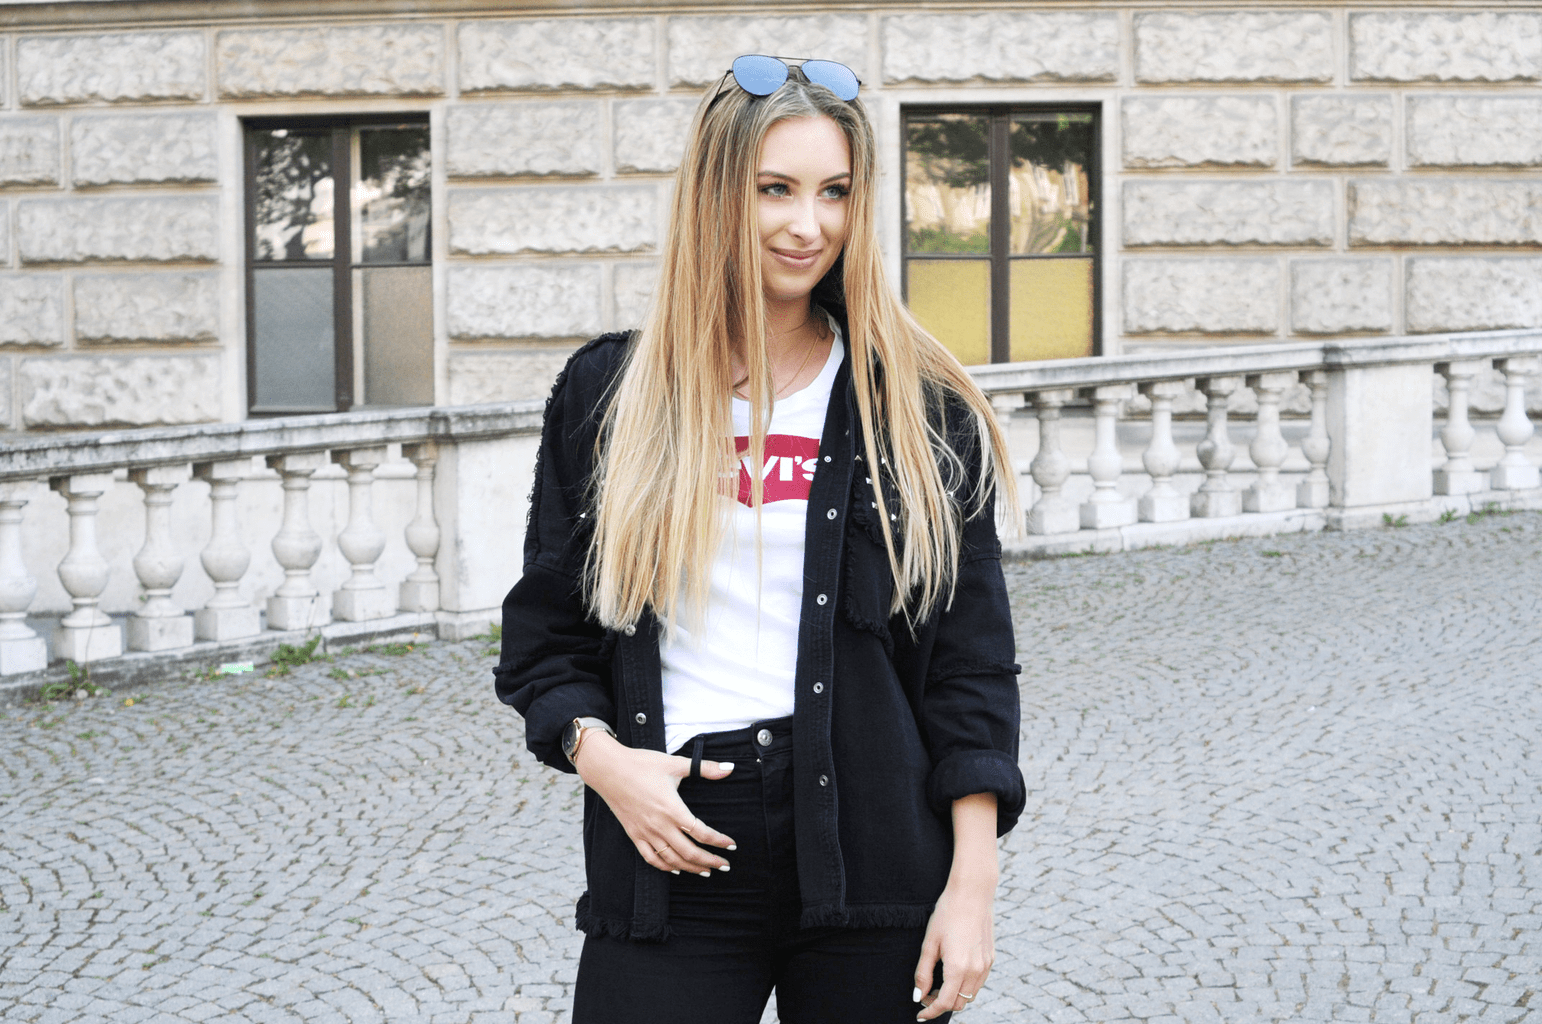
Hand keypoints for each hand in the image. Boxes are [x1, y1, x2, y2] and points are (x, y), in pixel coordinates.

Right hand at [573, 733, 736, 875]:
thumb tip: (730, 767)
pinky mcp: (634, 834)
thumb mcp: (675, 763)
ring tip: (706, 872)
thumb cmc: (642, 764)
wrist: (608, 769)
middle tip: (725, 866)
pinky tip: (675, 869)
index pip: (701, 832)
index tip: (731, 845)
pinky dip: (664, 867)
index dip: (719, 841)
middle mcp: (659, 825)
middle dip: (710, 861)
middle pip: (689, 852)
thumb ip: (705, 768)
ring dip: (690, 868)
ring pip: (671, 860)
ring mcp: (645, 832)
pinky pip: (650, 858)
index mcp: (672, 808)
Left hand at [913, 875, 994, 1018]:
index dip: (930, 1012)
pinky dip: (965, 986)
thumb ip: (923, 973)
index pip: (944, 1003)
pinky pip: (978, 983)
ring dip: (954, 996)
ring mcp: (986, 966)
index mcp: (958, 968)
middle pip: (958, 1004)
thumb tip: (918, 996)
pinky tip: (954, 973)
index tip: (920, 1015)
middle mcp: (976, 971)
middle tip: (926, 994)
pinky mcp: (991, 959)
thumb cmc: (947, 914)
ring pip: (970, 996)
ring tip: (938, 984)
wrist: (973, 893)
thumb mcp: (929, 943)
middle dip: (941, 1004)